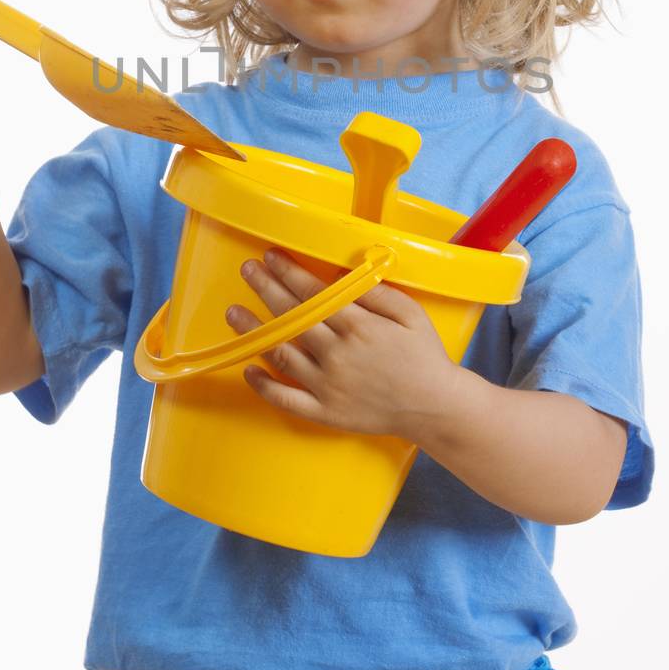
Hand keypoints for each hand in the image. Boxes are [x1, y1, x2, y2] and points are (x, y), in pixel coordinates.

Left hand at [226, 247, 460, 438]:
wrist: (434, 407)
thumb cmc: (424, 356)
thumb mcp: (410, 313)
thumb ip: (376, 292)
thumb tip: (345, 272)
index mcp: (358, 326)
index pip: (313, 293)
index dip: (288, 272)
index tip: (270, 257)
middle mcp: (337, 354)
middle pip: (291, 316)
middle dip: (265, 289)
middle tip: (247, 271)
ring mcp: (327, 385)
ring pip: (281, 353)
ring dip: (254, 331)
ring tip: (234, 313)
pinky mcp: (324, 412)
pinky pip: (285, 398)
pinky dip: (264, 385)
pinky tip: (248, 369)